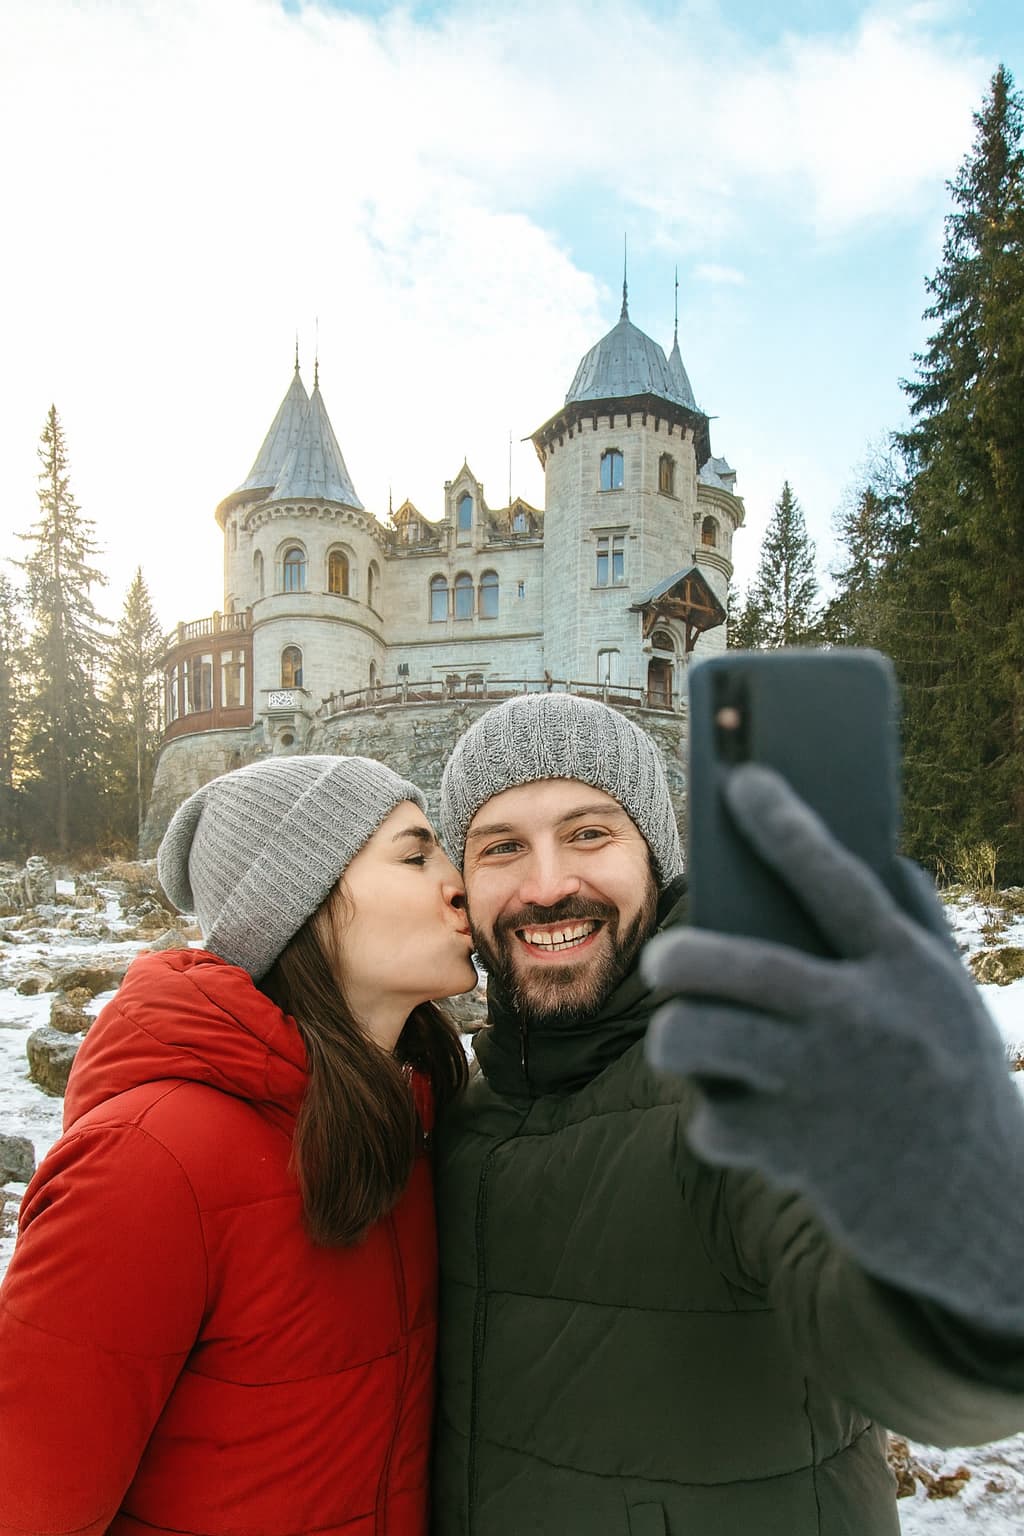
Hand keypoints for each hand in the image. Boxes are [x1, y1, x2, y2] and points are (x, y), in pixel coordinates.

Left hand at [642, 764, 1023, 1331]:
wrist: (991, 1219)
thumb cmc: (954, 1083)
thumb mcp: (950, 997)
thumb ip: (912, 921)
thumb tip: (868, 848)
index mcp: (906, 972)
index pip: (838, 880)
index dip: (787, 824)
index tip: (742, 779)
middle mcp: (864, 1023)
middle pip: (736, 966)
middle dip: (677, 956)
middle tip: (664, 961)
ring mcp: (826, 1092)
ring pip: (697, 1041)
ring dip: (674, 1036)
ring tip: (684, 1035)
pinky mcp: (796, 1156)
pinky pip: (713, 1120)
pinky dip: (718, 1119)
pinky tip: (743, 1117)